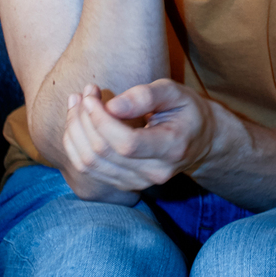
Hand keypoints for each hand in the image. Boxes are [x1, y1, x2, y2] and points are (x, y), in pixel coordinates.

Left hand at [58, 79, 217, 201]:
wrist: (201, 141)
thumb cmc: (186, 111)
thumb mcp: (174, 93)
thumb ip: (145, 96)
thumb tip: (111, 106)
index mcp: (171, 148)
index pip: (127, 143)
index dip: (101, 120)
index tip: (91, 95)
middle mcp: (155, 172)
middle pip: (103, 153)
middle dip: (83, 120)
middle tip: (82, 94)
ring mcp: (138, 182)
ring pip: (90, 163)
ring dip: (74, 131)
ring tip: (76, 103)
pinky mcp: (124, 184)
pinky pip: (89, 169)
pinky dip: (75, 144)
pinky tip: (77, 121)